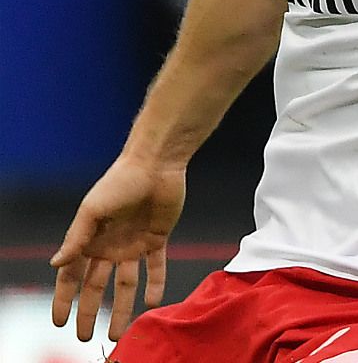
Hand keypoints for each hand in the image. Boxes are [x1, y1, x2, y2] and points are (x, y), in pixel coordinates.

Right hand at [50, 157, 184, 341]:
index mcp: (89, 240)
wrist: (155, 165)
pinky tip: (153, 302)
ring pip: (126, 283)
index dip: (64, 299)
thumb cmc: (119, 182)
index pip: (72, 276)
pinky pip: (156, 267)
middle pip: (97, 286)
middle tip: (85, 337)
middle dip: (90, 312)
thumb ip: (76, 239)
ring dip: (122, 307)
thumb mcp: (92, 211)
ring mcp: (133, 244)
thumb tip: (55, 264)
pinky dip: (155, 284)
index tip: (59, 322)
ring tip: (118, 332)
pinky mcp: (157, 239)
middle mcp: (109, 246)